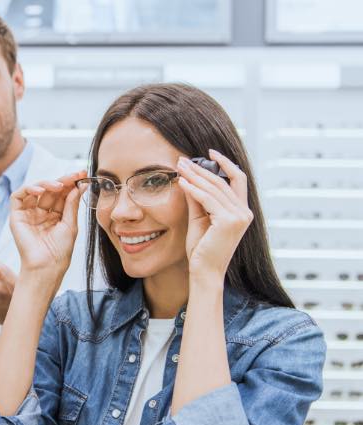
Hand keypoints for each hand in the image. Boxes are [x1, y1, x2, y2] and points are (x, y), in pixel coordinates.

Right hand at [9, 170, 85, 274]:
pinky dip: (28, 189)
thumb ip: (72, 204)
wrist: (47, 266)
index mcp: (55, 216)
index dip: (71, 184)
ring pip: (35, 190)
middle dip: (63, 180)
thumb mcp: (70, 224)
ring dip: (47, 183)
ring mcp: (28, 214)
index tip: (83, 175)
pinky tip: (40, 190)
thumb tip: (79, 185)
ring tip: (59, 185)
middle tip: (75, 176)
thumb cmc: (60, 251)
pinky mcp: (16, 216)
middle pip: (50, 190)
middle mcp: (41, 213)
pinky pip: (18, 197)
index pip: (62, 194)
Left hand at [177, 150, 253, 282]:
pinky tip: (181, 182)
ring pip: (214, 188)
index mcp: (242, 211)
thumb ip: (198, 200)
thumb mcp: (200, 219)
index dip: (226, 163)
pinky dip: (193, 189)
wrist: (204, 272)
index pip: (238, 179)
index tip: (210, 152)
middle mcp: (245, 213)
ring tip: (179, 167)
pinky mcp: (229, 221)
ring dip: (194, 175)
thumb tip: (189, 178)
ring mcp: (239, 217)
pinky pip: (207, 199)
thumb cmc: (202, 250)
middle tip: (183, 160)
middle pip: (222, 181)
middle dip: (201, 169)